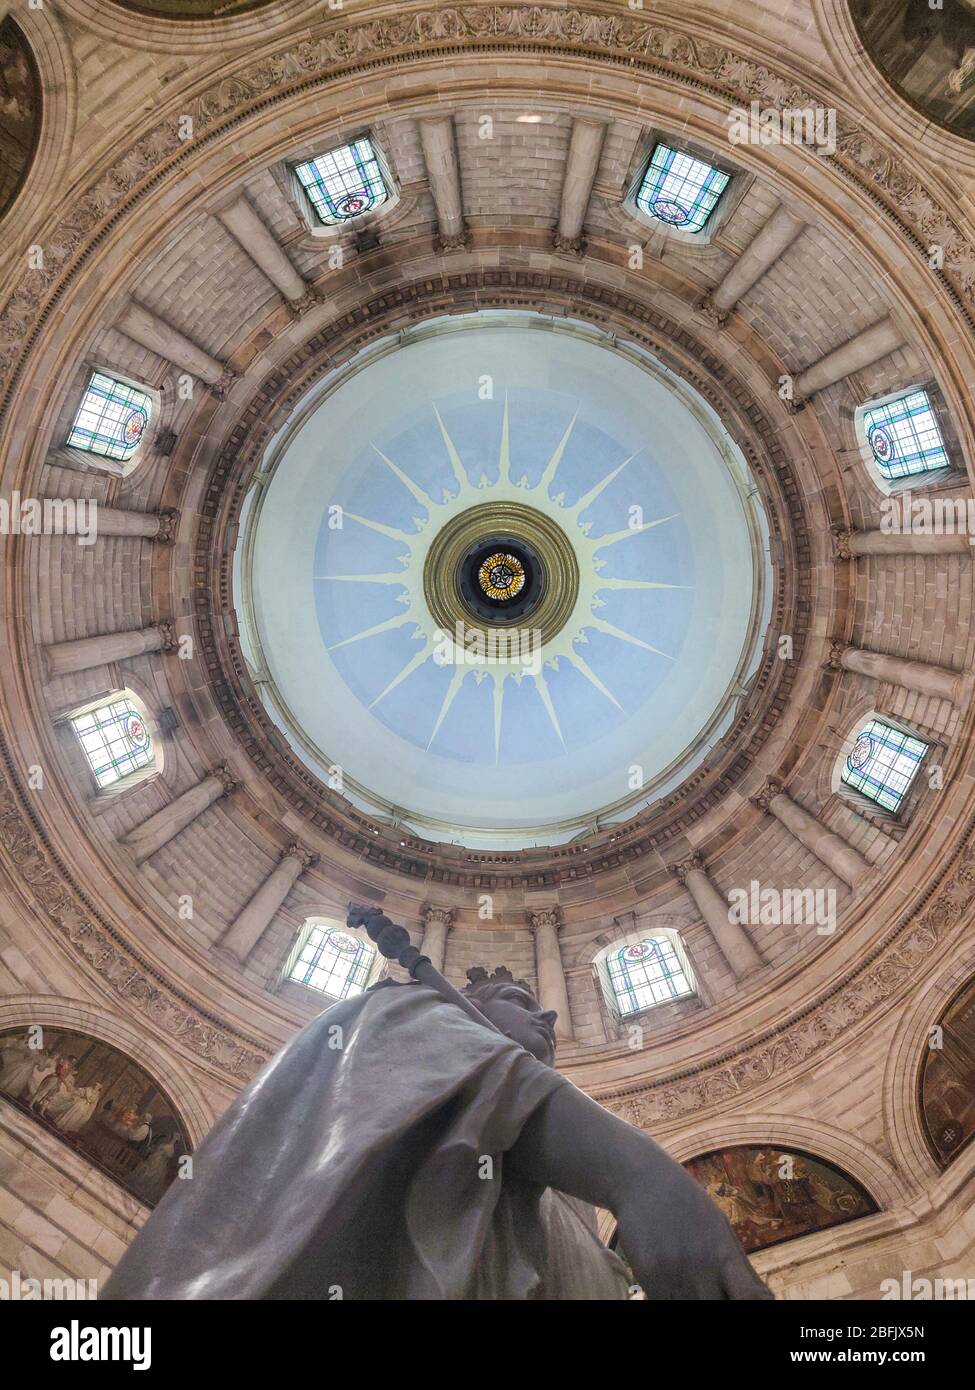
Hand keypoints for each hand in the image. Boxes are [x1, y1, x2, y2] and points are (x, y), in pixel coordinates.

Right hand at [617, 1166, 772, 1299]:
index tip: (745, 1302)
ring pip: (687, 1309)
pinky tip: (670, 1283)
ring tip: (689, 1284)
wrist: (642, 1177)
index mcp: (725, 1254)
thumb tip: (763, 1299)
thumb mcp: (719, 1228)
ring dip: (690, 1300)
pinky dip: (669, 1298)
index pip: (751, 1298)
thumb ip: (738, 1267)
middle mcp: (702, 1264)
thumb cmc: (688, 1205)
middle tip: (711, 1290)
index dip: (752, 1307)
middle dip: (716, 1302)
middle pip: (716, 1308)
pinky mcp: (646, 1272)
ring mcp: (673, 1270)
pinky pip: (662, 1302)